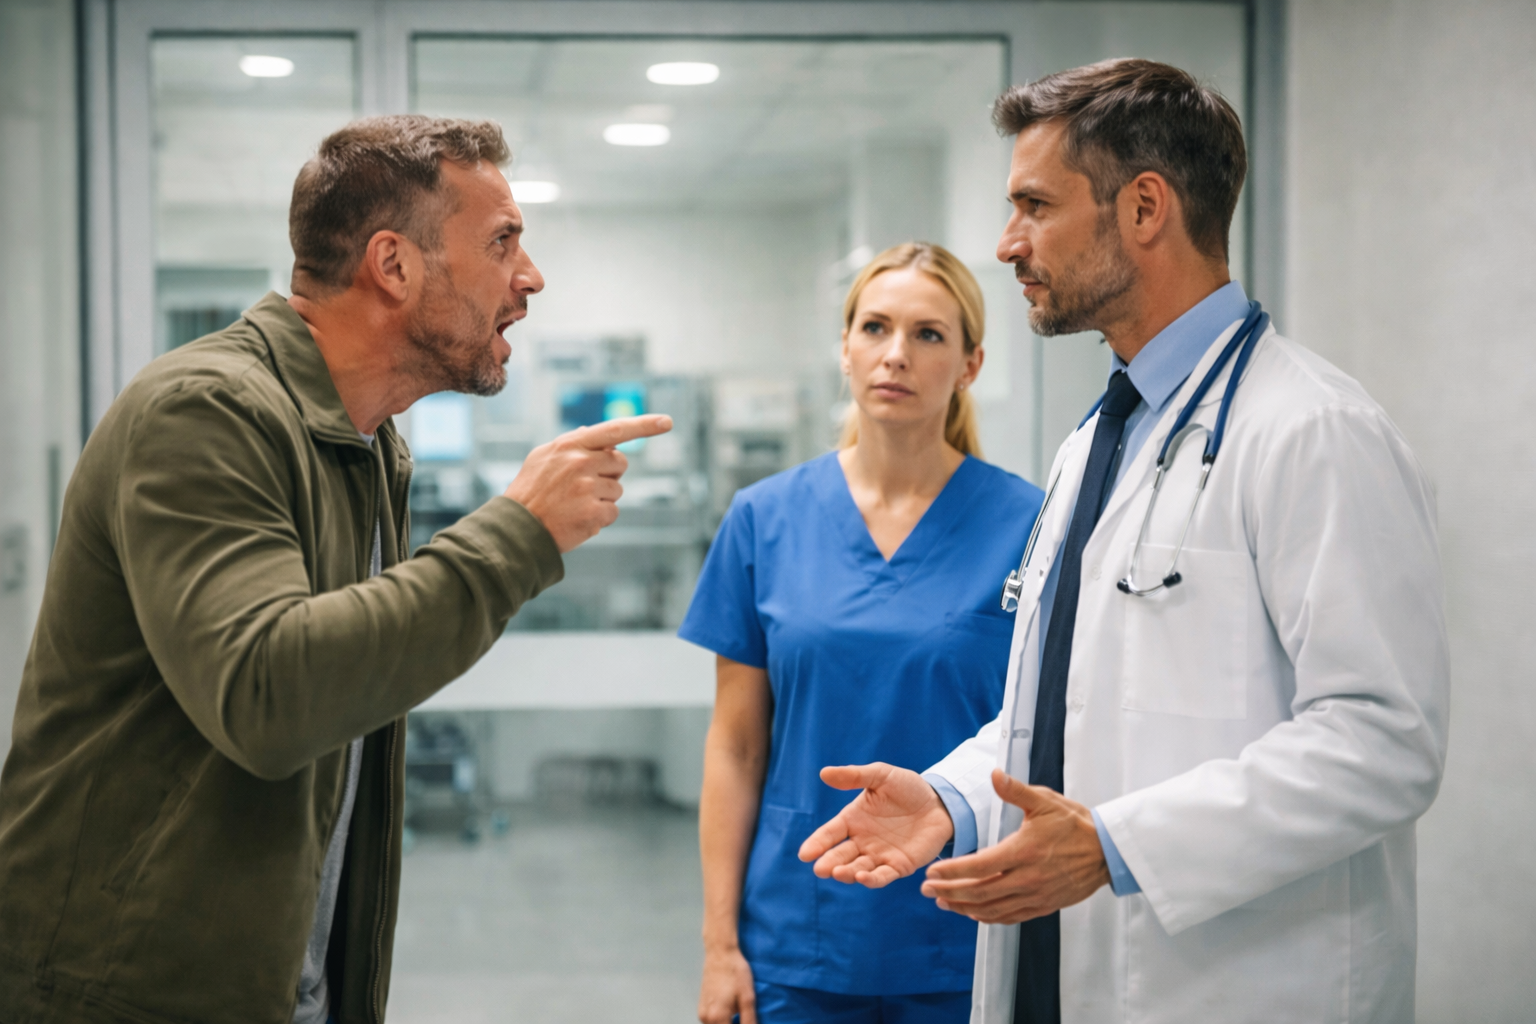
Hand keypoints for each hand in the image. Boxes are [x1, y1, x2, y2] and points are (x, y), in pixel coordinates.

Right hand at [503, 414, 672, 551]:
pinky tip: (579, 520)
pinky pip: (613, 512)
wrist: (516, 529)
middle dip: (609, 475)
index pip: (615, 429)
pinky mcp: (593, 512)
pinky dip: (600, 519)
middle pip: (620, 463)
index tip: (667, 422)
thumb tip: (591, 430)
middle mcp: (581, 461)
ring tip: (574, 506)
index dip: (644, 425)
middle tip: (583, 488)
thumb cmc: (529, 493)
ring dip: (602, 499)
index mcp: (570, 444)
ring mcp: (588, 487)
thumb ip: (569, 443)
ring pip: (617, 490)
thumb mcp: (542, 458)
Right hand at [697, 945, 755, 1023]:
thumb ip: (749, 1020)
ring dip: (728, 1022)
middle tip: (745, 1016)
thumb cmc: (734, 971)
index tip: (748, 1021)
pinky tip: (731, 1009)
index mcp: (718, 1017)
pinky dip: (722, 1019)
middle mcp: (706, 1018)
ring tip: (739, 1012)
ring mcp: (702, 1012)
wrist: (720, 953)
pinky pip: (712, 1021)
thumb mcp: (748, 997)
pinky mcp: (701, 1006)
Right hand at [797, 763, 954, 887]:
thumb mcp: (881, 776)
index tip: (805, 854)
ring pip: (859, 868)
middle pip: (841, 855)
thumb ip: (854, 776)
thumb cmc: (907, 787)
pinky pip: (883, 876)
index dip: (817, 844)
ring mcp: (880, 855)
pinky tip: (863, 878)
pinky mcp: (899, 866)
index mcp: (853, 820)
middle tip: (820, 869)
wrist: (940, 802)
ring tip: (839, 873)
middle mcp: (862, 841)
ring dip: (848, 873)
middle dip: (830, 863)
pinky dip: (872, 879)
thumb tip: (824, 773)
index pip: (829, 834)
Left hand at [920, 769, 1108, 923]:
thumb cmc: (1075, 824)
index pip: (979, 866)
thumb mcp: (1045, 801)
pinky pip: (1011, 917)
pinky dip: (989, 917)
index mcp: (1024, 851)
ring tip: (944, 902)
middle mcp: (1028, 878)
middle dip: (950, 892)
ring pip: (993, 909)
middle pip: (980, 892)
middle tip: (927, 890)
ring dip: (965, 908)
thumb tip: (994, 774)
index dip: (952, 871)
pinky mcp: (1044, 905)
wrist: (1107, 852)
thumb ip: (1016, 791)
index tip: (932, 871)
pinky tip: (974, 913)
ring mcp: (1036, 895)